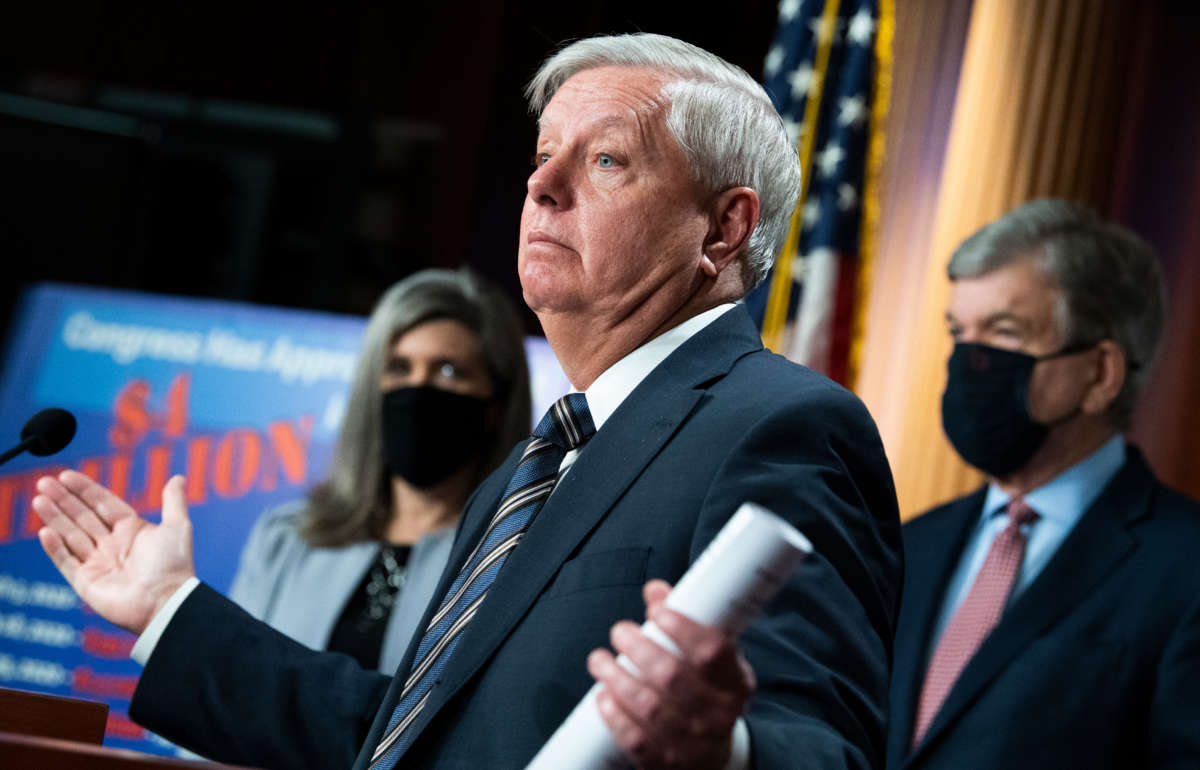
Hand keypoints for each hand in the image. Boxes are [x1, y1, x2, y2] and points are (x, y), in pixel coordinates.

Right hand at [34, 470, 195, 634]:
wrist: (165, 602)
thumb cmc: (174, 566)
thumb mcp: (177, 527)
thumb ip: (173, 501)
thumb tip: (178, 477)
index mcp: (132, 531)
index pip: (103, 504)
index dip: (85, 490)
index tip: (66, 475)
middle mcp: (113, 546)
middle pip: (82, 517)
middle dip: (63, 500)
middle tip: (44, 482)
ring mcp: (98, 564)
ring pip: (70, 535)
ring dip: (54, 518)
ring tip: (39, 499)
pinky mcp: (86, 582)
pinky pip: (66, 561)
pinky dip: (55, 547)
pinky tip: (45, 531)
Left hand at [587, 580, 755, 769]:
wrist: (711, 757)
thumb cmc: (707, 695)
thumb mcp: (710, 662)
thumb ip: (686, 624)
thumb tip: (655, 591)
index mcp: (734, 684)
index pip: (712, 651)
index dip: (682, 627)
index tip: (656, 610)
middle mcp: (716, 714)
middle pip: (671, 676)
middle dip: (639, 648)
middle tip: (619, 631)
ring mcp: (691, 743)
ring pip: (648, 706)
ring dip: (617, 677)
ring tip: (599, 659)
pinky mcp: (665, 761)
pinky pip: (635, 738)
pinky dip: (615, 714)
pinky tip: (603, 695)